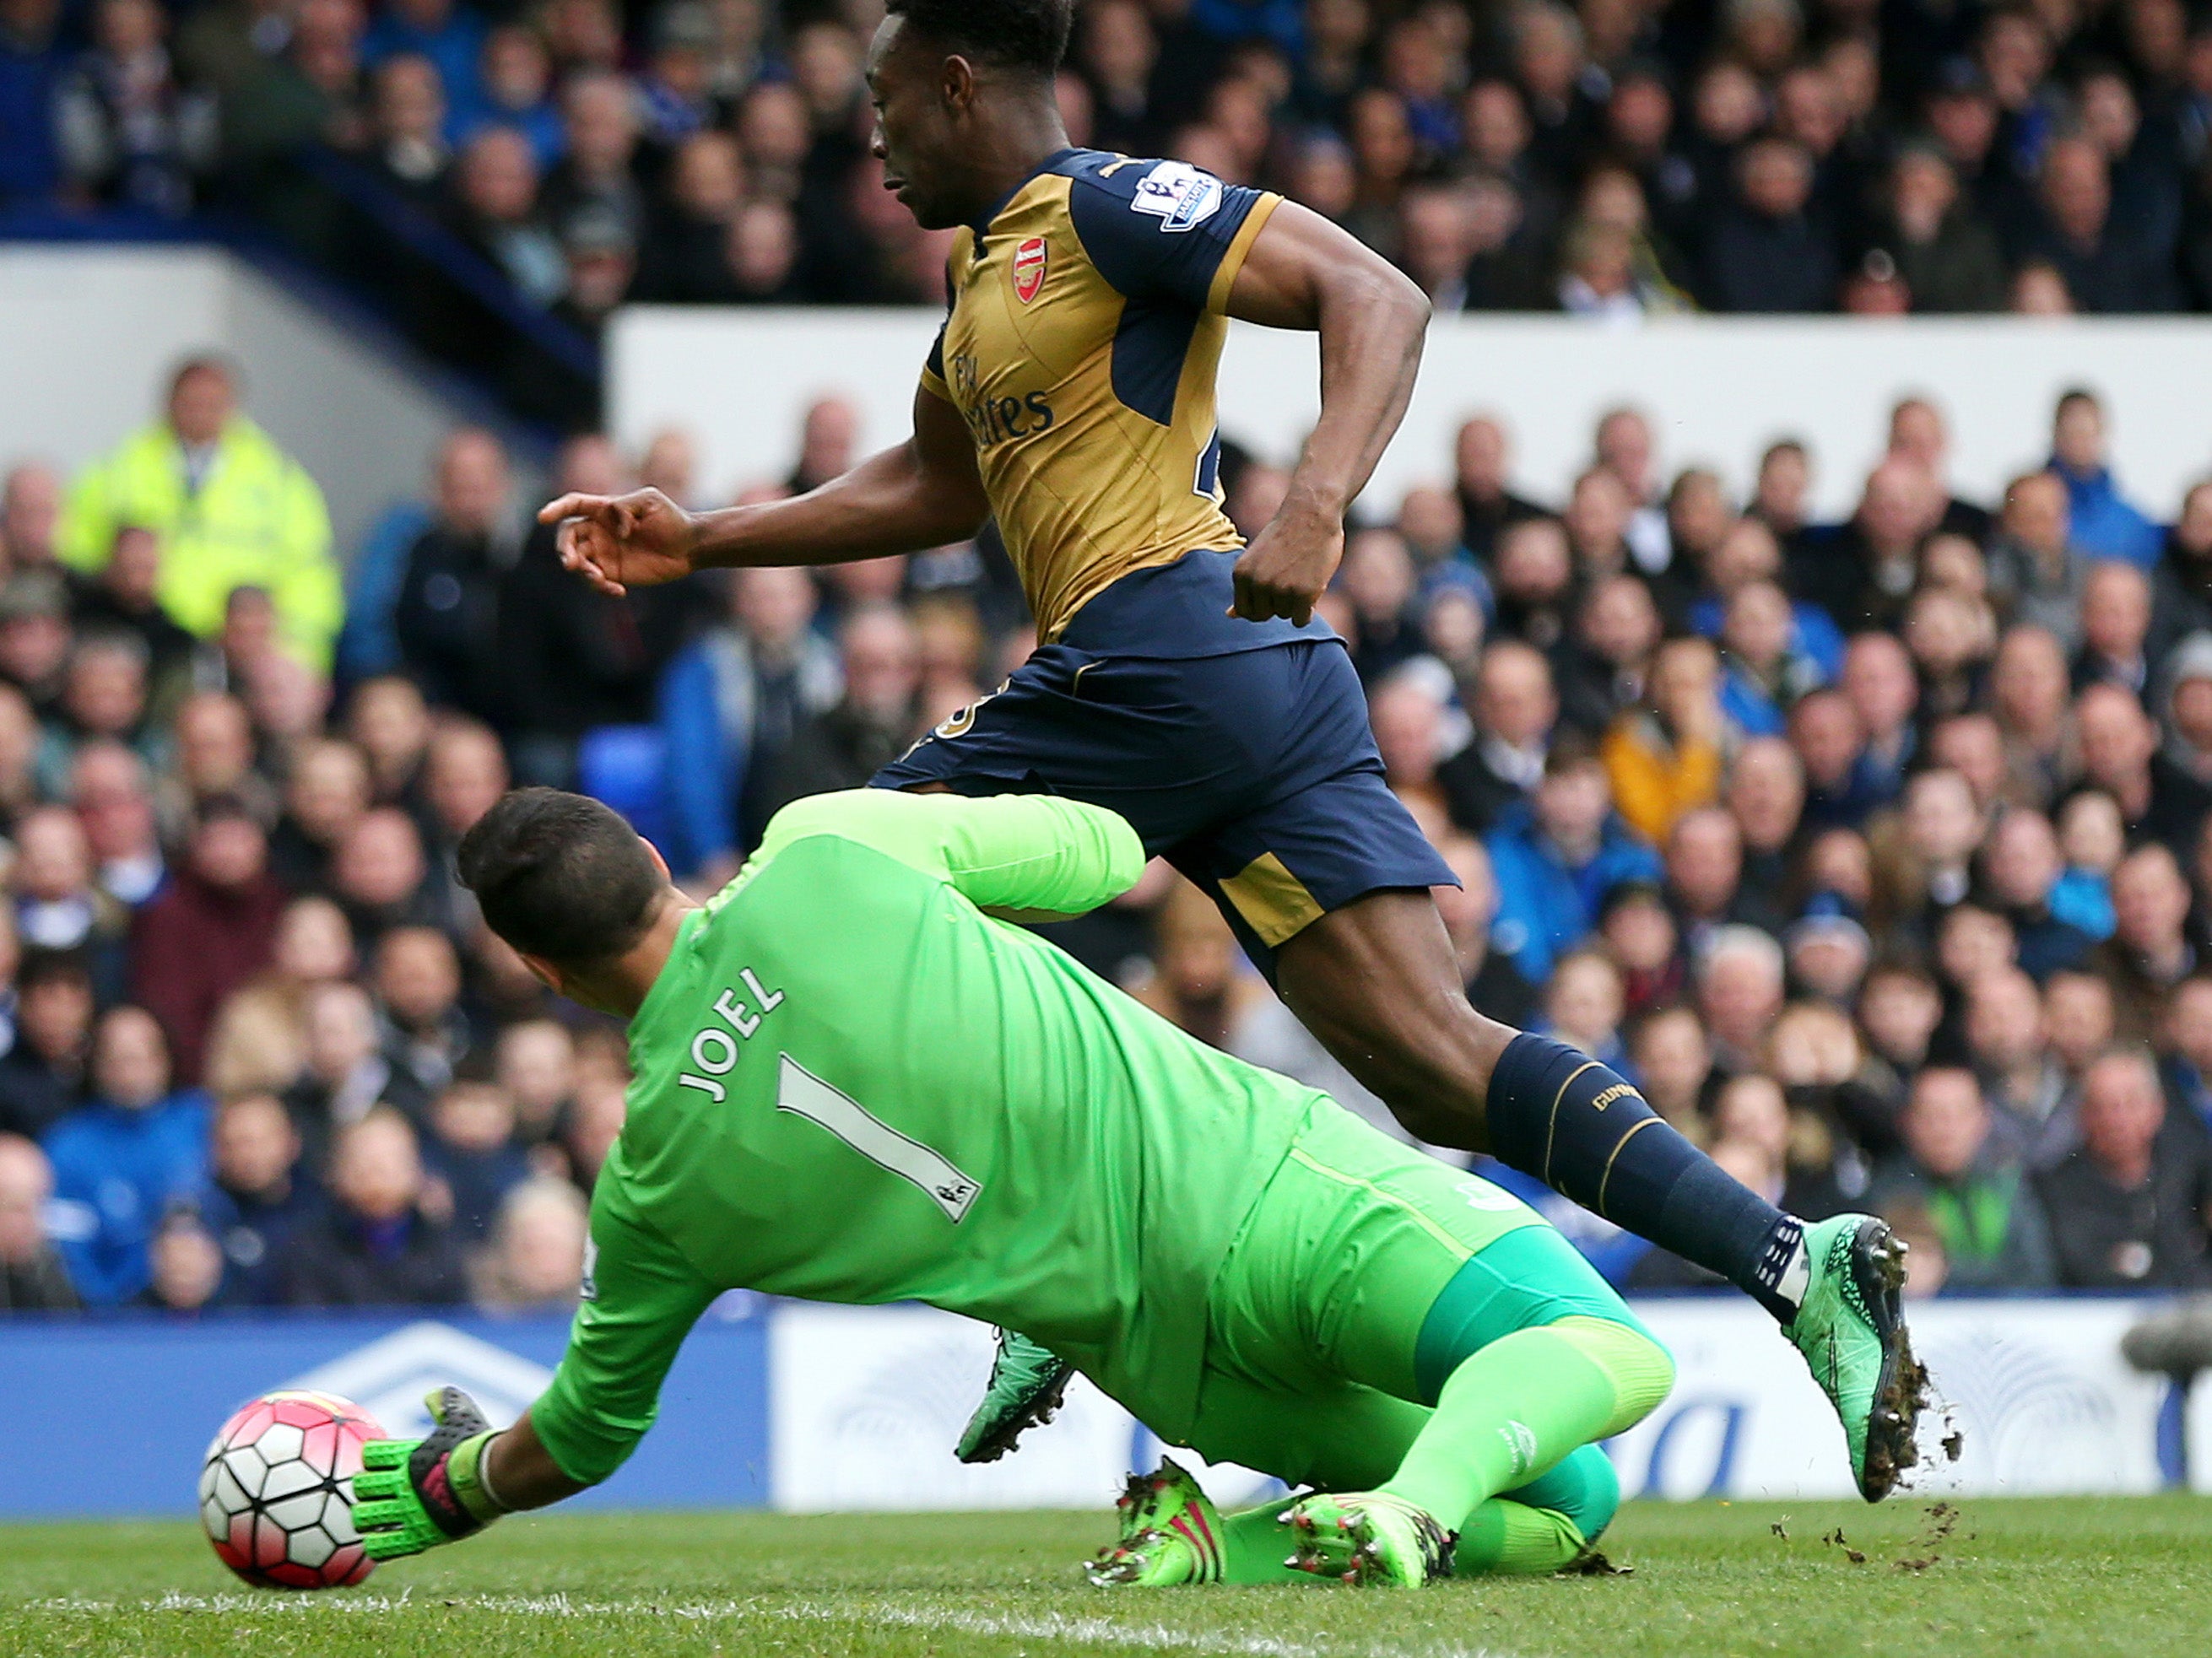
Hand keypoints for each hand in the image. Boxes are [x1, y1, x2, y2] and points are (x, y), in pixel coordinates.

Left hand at [353, 1387, 506, 1559]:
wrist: (495, 1478)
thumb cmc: (480, 1449)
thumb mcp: (463, 1420)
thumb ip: (445, 1407)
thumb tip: (432, 1394)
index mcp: (409, 1455)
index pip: (371, 1454)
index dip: (371, 1458)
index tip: (378, 1462)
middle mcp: (403, 1482)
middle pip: (362, 1485)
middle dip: (365, 1488)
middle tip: (372, 1491)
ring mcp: (409, 1510)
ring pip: (365, 1517)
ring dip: (364, 1517)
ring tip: (369, 1518)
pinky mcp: (419, 1535)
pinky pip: (383, 1546)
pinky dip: (375, 1544)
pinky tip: (376, 1542)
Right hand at [538, 487, 697, 596]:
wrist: (691, 547)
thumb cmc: (673, 519)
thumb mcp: (650, 501)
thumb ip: (625, 507)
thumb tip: (616, 530)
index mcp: (604, 510)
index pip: (573, 506)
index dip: (556, 510)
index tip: (542, 518)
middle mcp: (599, 531)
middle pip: (567, 537)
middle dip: (564, 550)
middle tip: (572, 563)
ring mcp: (605, 553)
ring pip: (579, 562)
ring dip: (583, 572)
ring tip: (602, 580)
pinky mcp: (614, 574)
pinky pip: (597, 582)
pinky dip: (602, 588)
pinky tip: (619, 591)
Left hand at [1228, 501, 1343, 625]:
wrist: (1311, 513)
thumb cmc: (1285, 535)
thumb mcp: (1256, 559)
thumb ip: (1246, 587)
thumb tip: (1230, 615)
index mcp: (1241, 574)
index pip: (1245, 611)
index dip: (1261, 604)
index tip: (1272, 589)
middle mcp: (1257, 583)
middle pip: (1265, 615)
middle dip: (1277, 604)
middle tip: (1289, 578)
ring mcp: (1280, 589)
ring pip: (1285, 615)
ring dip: (1295, 603)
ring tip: (1301, 574)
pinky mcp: (1303, 594)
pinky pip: (1301, 621)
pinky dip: (1307, 610)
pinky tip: (1311, 587)